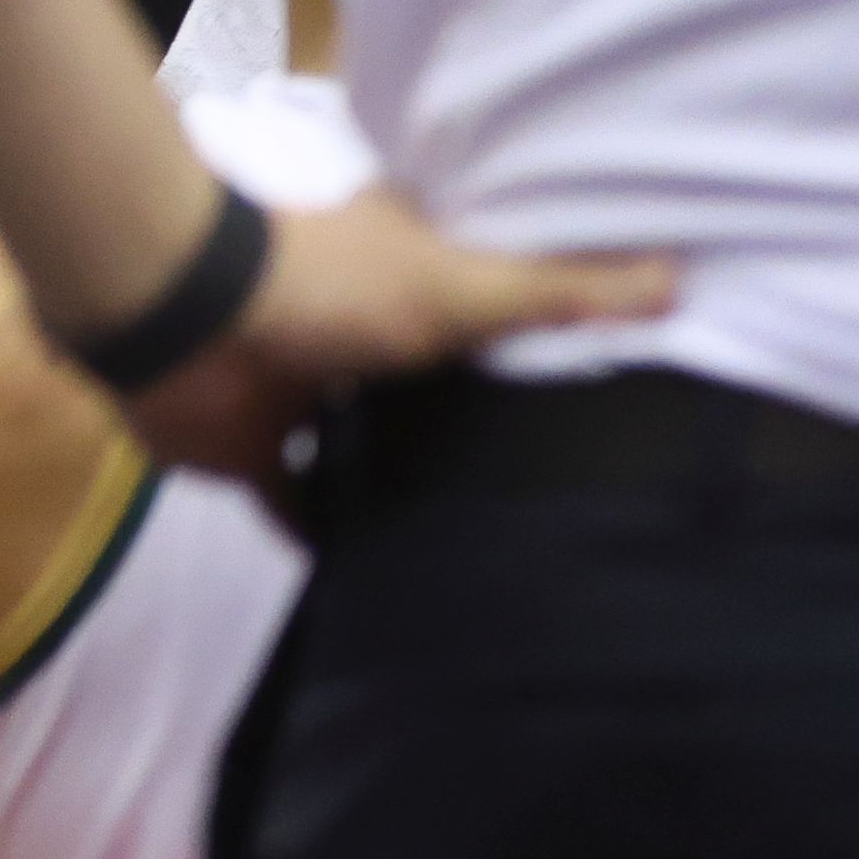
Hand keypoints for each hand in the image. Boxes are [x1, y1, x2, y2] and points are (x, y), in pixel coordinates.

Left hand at [119, 190, 674, 512]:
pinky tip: (390, 583)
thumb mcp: (460, 284)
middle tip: (564, 491)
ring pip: (369, 446)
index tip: (601, 393)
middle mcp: (357, 331)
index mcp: (402, 275)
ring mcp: (304, 393)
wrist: (177, 318)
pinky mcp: (257, 451)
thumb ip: (559, 291)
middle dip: (475, 427)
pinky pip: (299, 506)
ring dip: (408, 484)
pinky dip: (331, 537)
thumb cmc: (323, 286)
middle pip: (430, 385)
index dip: (527, 339)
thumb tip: (681, 278)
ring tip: (498, 544)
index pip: (482, 304)